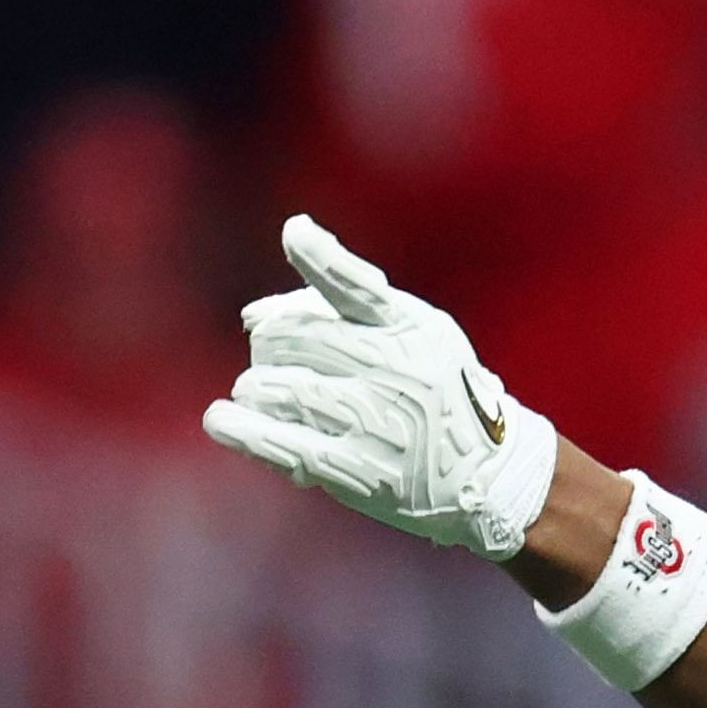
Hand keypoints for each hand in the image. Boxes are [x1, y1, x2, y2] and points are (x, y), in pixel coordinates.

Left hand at [204, 215, 561, 560]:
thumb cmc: (433, 391)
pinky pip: (282, 443)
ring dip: (255, 388)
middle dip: (268, 346)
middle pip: (294, 338)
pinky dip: (241, 429)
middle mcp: (394, 370)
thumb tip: (250, 317)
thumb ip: (332, 314)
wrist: (485, 474)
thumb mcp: (408, 335)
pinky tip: (221, 420)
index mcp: (407, 327)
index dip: (323, 257)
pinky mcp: (358, 470)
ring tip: (259, 394)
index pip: (359, 285)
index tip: (296, 233)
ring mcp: (376, 421)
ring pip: (279, 389)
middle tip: (270, 359)